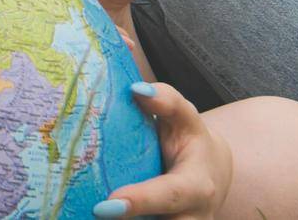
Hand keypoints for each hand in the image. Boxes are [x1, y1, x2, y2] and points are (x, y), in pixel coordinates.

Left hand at [94, 82, 232, 218]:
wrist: (211, 172)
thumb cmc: (191, 141)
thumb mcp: (185, 118)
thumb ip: (167, 101)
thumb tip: (137, 89)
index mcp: (196, 186)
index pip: (169, 195)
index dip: (141, 202)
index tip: (107, 205)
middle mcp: (190, 216)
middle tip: (95, 214)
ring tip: (88, 215)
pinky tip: (86, 214)